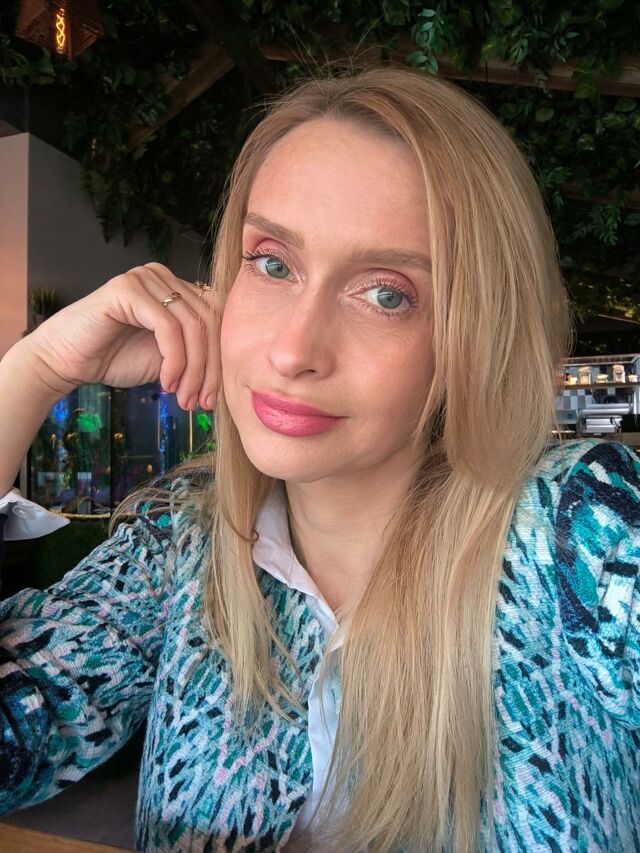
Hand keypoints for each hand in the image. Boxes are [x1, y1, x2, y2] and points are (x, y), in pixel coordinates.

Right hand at [22, 263, 220, 410]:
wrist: (67, 361)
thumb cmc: (115, 359)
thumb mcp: (170, 360)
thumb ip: (198, 357)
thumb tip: (234, 376)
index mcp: (178, 289)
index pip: (218, 319)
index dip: (221, 361)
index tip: (213, 400)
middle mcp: (165, 277)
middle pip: (210, 321)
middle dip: (210, 369)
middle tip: (202, 403)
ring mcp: (146, 278)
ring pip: (192, 326)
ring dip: (192, 370)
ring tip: (183, 397)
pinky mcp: (127, 288)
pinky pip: (167, 326)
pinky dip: (173, 360)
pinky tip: (165, 383)